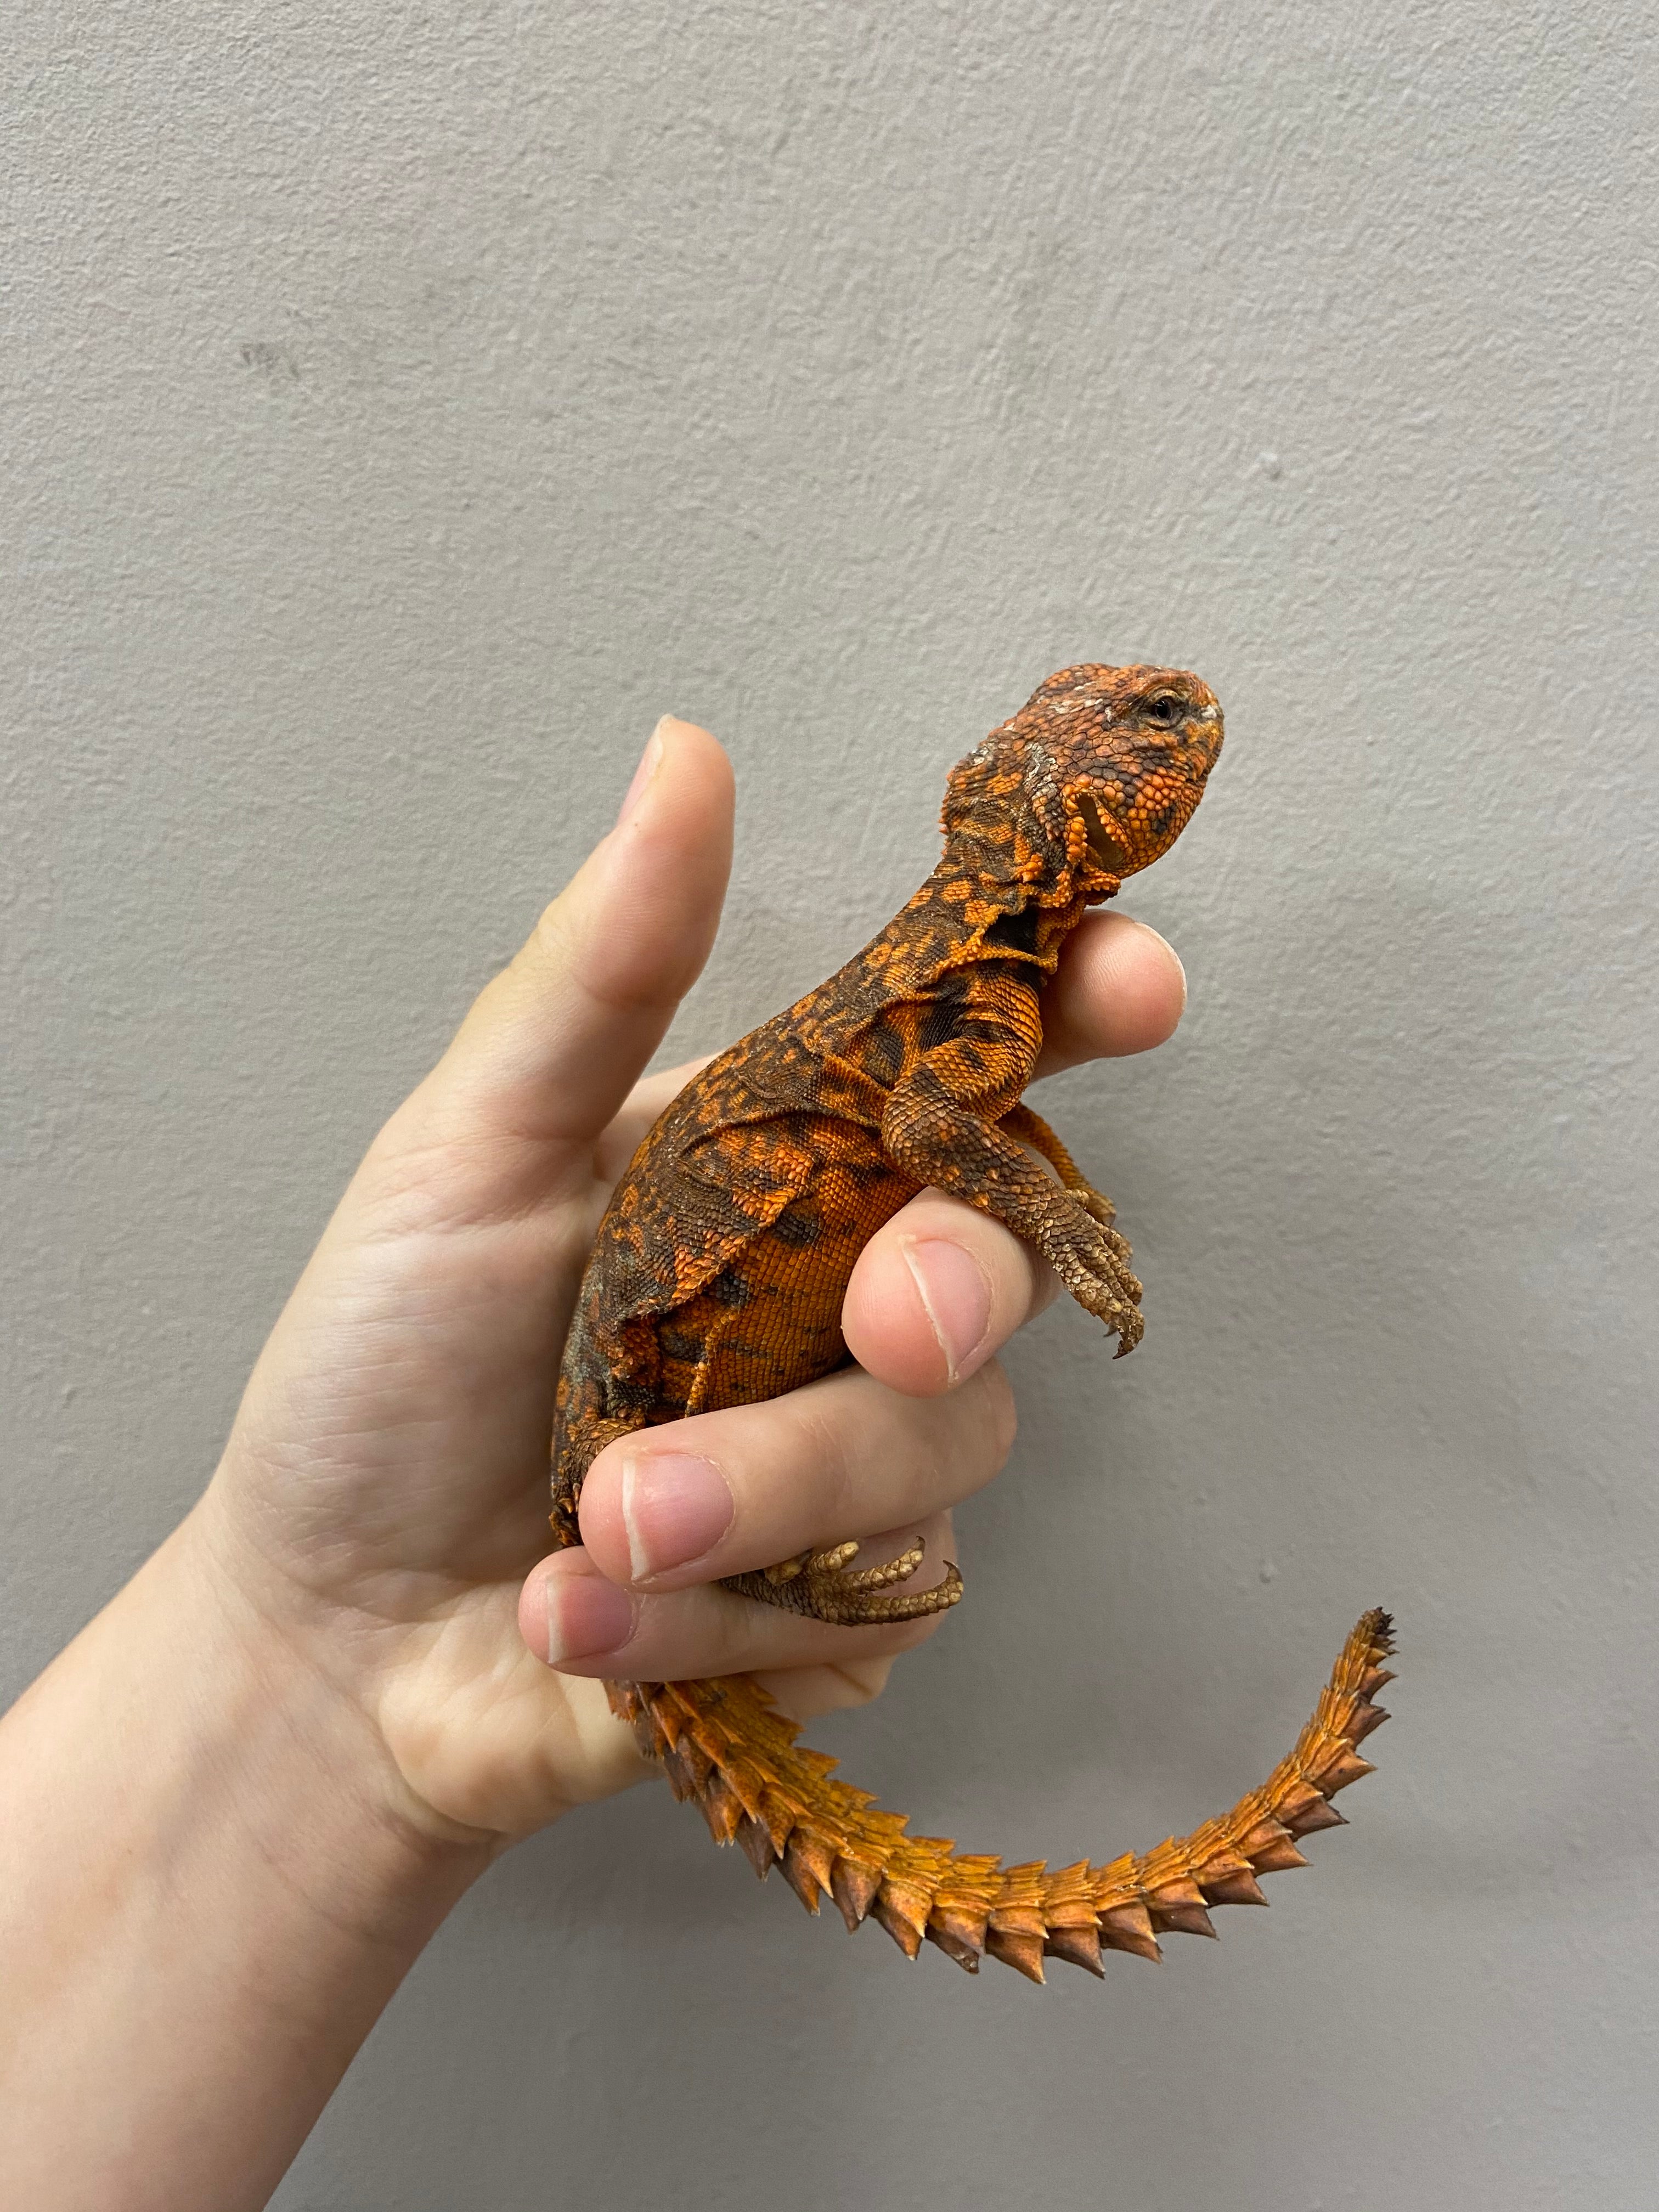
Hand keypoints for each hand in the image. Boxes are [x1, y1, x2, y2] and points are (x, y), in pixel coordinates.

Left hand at [192, 716, 1186, 1846]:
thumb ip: (598, 973)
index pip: (970, 1065)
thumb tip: (687, 752)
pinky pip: (876, 1609)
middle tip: (874, 1330)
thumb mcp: (467, 1154)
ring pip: (945, 1454)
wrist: (329, 1636)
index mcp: (773, 1160)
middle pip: (1002, 1259)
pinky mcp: (845, 1612)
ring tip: (593, 1529)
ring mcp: (854, 1464)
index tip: (1135, 983)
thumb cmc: (381, 1371)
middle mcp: (837, 1297)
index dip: (1077, 1008)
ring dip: (764, 1497)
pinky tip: (585, 1624)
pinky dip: (714, 1624)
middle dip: (954, 1288)